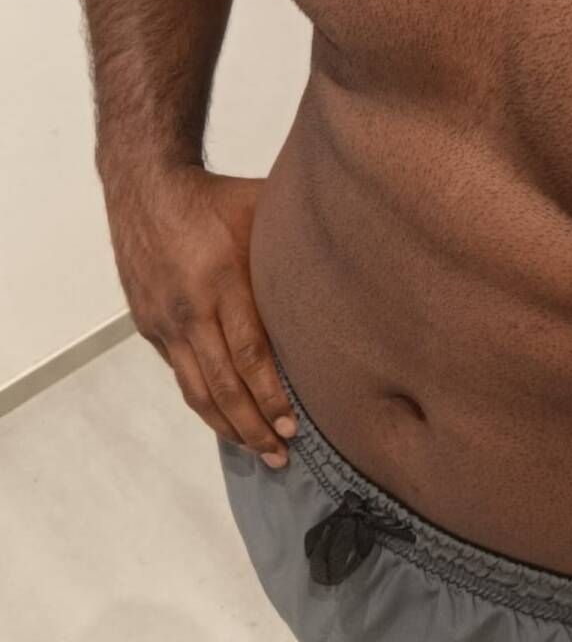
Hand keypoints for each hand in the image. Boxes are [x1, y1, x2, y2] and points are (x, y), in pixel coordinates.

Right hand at [105, 166, 296, 466]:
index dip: (271, 396)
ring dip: (226, 426)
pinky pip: (179, 372)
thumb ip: (295, 247)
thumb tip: (351, 262)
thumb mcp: (261, 213)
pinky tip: (223, 416)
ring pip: (195, 389)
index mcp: (222, 281)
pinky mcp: (148, 324)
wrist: (147, 188)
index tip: (293, 425)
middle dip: (253, 426)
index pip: (249, 355)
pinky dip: (202, 399)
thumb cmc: (216, 199)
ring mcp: (164, 320)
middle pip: (222, 384)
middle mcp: (190, 308)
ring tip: (254, 450)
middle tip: (280, 455)